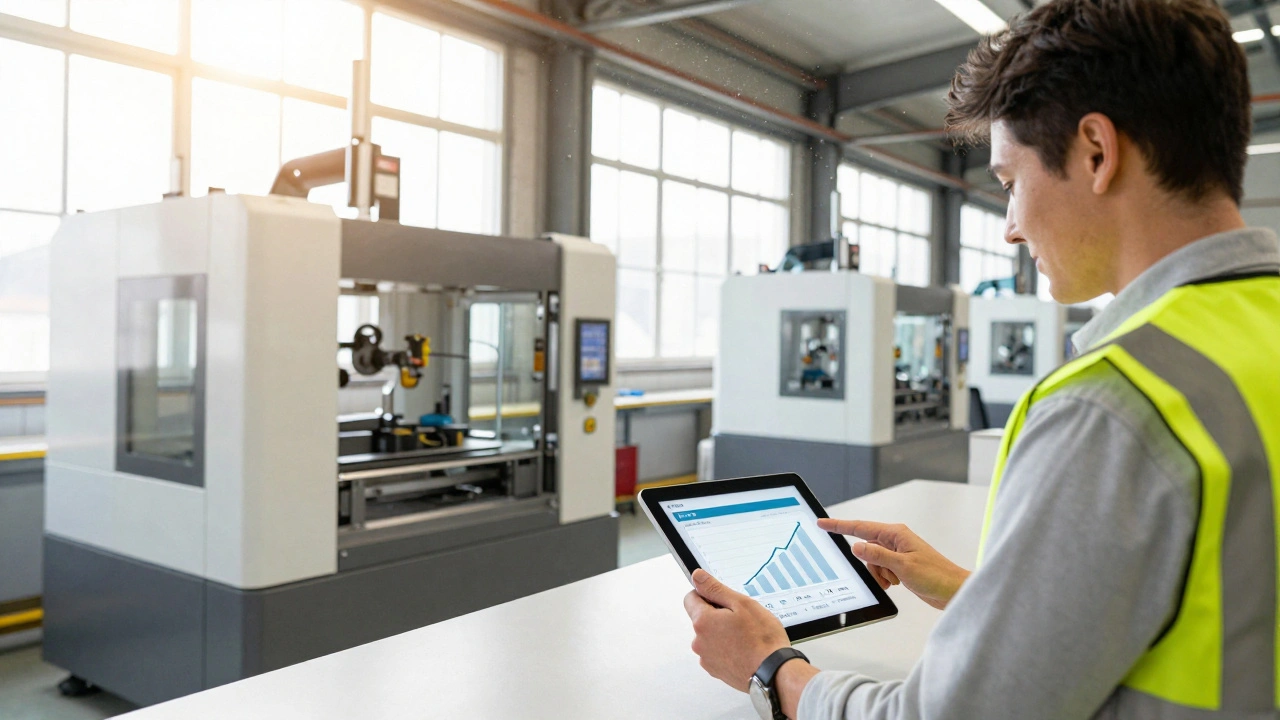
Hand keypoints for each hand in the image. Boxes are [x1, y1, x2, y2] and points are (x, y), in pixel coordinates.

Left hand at [683, 569, 792, 691]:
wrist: (774, 673)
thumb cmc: (762, 640)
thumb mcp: (741, 604)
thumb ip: (715, 589)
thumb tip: (697, 577)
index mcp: (703, 622)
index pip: (691, 598)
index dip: (707, 594)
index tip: (723, 599)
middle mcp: (699, 642)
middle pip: (701, 618)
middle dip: (717, 615)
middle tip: (741, 619)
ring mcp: (707, 658)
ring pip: (710, 636)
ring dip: (722, 633)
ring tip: (746, 636)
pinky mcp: (715, 670)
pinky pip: (716, 652)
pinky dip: (727, 649)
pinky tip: (744, 649)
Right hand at [817, 519, 969, 609]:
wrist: (953, 590)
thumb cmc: (936, 575)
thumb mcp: (902, 565)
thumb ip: (877, 555)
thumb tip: (856, 546)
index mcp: (895, 534)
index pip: (860, 527)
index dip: (838, 526)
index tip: (822, 523)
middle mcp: (895, 541)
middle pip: (865, 548)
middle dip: (870, 564)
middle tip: (887, 574)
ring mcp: (897, 554)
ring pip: (872, 562)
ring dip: (879, 574)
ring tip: (895, 580)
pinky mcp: (900, 566)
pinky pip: (880, 570)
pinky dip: (883, 579)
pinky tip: (896, 583)